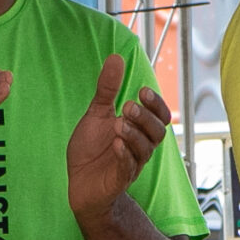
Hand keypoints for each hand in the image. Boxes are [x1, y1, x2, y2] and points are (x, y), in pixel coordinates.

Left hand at [68, 53, 170, 216]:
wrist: (79, 182)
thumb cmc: (91, 149)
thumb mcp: (97, 114)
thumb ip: (108, 89)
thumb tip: (116, 57)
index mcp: (138, 130)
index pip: (160, 116)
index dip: (156, 104)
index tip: (142, 91)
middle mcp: (140, 146)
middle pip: (158, 132)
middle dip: (145, 117)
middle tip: (128, 106)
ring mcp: (131, 164)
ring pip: (145, 149)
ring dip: (134, 134)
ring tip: (118, 123)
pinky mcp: (119, 179)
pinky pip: (128, 167)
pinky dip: (125, 155)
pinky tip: (116, 144)